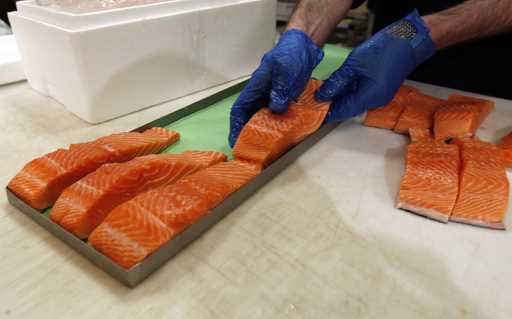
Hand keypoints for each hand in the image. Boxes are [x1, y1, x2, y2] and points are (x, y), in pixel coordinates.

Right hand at [228, 29, 323, 146]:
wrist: (305, 45)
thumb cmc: (291, 53)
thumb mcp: (285, 70)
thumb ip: (279, 89)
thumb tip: (275, 109)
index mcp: (255, 87)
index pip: (240, 110)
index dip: (236, 127)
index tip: (236, 142)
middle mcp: (262, 95)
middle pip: (250, 118)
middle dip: (249, 135)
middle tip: (253, 152)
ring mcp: (273, 98)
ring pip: (264, 119)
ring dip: (265, 133)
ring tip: (269, 150)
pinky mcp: (285, 100)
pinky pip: (279, 117)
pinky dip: (280, 127)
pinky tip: (286, 137)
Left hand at [315, 10, 436, 122]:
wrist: (409, 41)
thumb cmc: (385, 49)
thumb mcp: (354, 64)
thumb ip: (337, 82)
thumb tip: (322, 95)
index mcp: (369, 97)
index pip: (343, 111)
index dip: (328, 113)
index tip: (314, 113)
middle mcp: (376, 101)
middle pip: (349, 108)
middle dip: (333, 105)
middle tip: (317, 100)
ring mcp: (380, 97)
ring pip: (355, 102)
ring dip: (341, 99)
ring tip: (326, 92)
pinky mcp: (381, 91)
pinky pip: (362, 96)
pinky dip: (350, 93)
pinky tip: (340, 86)